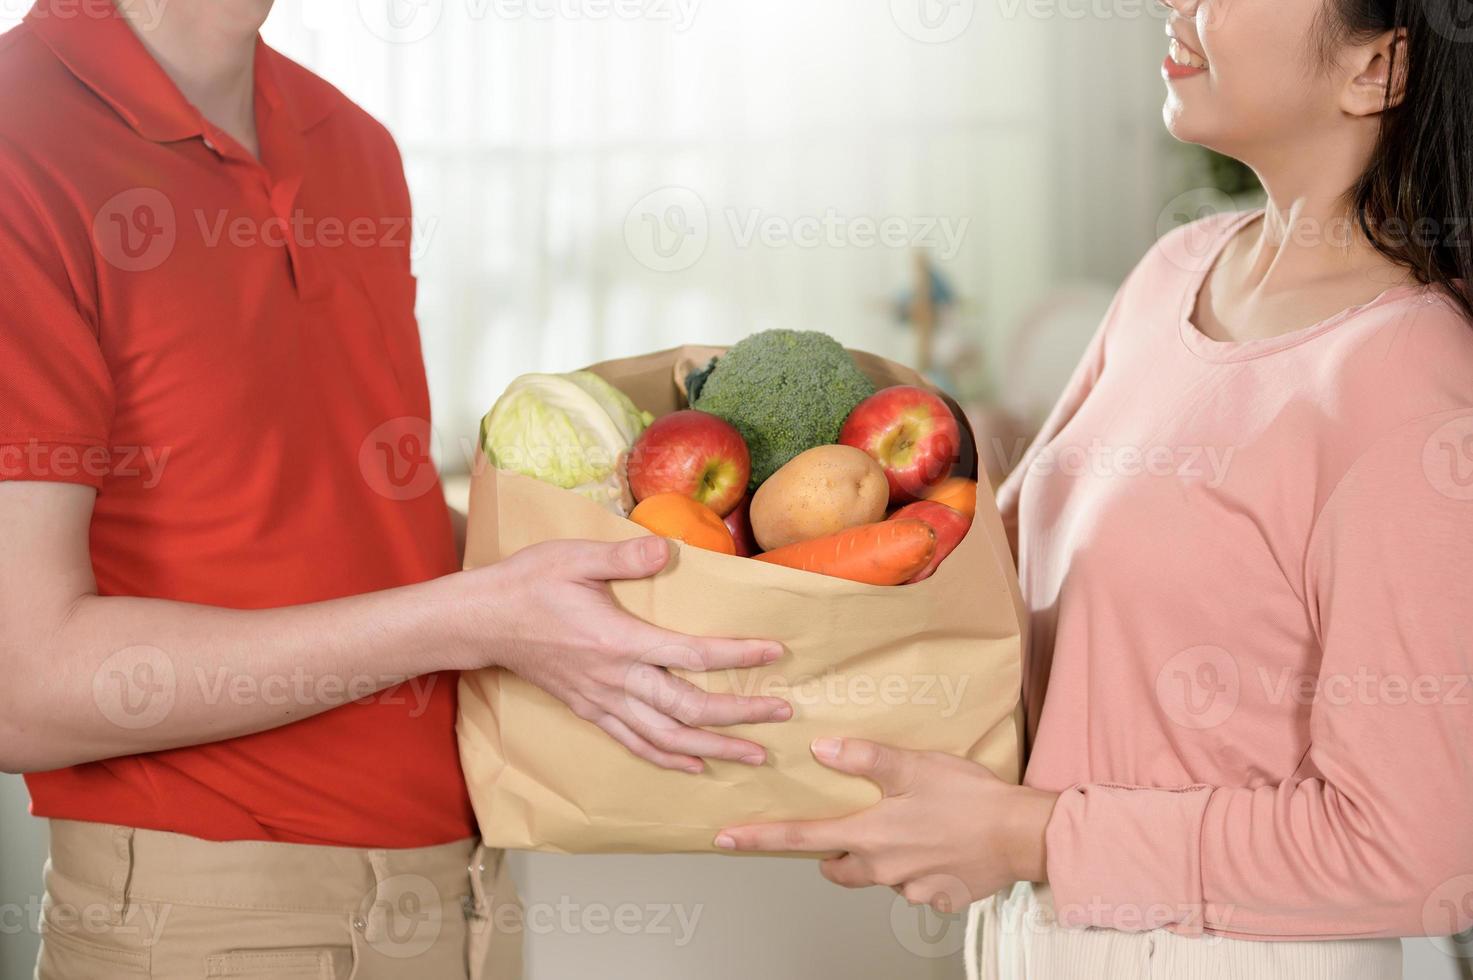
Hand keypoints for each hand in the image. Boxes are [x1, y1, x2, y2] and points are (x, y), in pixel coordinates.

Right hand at [464, 536, 791, 772]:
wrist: (482, 621)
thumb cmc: (529, 584)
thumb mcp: (574, 557)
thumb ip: (623, 557)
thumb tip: (667, 550)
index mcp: (618, 642)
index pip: (691, 655)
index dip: (737, 656)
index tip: (775, 653)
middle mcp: (615, 680)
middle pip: (687, 708)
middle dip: (738, 716)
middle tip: (781, 716)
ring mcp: (601, 701)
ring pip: (665, 737)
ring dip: (712, 748)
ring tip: (753, 755)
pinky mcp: (589, 709)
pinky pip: (635, 743)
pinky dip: (668, 757)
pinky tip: (694, 765)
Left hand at [715, 737, 1057, 912]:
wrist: (1022, 835)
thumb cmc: (971, 798)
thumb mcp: (914, 765)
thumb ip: (866, 758)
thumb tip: (822, 750)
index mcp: (871, 835)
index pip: (802, 838)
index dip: (759, 838)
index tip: (726, 839)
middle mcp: (884, 868)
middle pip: (838, 866)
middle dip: (834, 851)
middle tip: (851, 826)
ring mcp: (911, 887)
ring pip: (878, 874)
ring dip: (883, 855)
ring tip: (913, 824)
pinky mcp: (938, 898)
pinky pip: (916, 884)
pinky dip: (920, 866)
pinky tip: (940, 843)